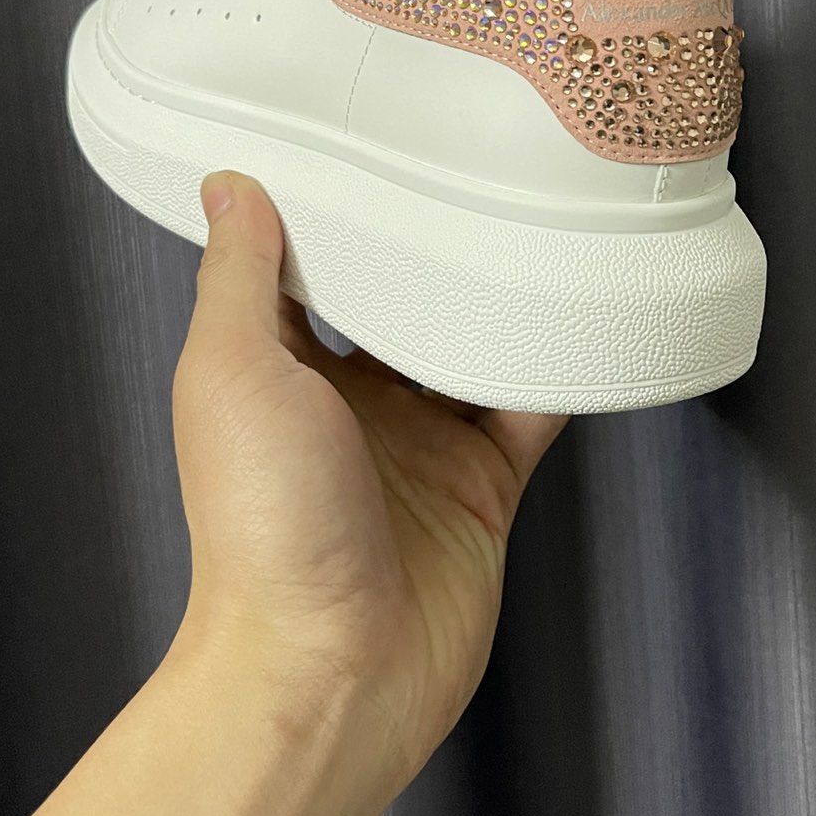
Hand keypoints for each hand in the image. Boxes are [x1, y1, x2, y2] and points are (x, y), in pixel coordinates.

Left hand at [169, 170, 566, 794]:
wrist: (326, 670)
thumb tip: (229, 186)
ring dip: (502, 299)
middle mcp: (350, 406)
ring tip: (542, 224)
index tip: (372, 145)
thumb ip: (237, 277)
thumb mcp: (232, 372)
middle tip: (479, 168)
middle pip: (403, 304)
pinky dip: (559, 369)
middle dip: (435, 248)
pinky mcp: (482, 488)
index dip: (340, 213)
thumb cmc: (259, 531)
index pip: (312, 270)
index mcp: (279, 372)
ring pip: (473, 348)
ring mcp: (420, 448)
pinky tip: (586, 320)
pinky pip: (530, 411)